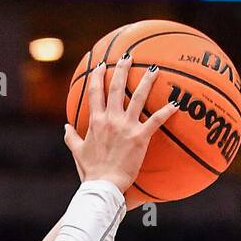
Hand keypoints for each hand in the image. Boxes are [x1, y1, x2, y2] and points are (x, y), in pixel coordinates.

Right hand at [64, 58, 177, 195]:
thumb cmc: (91, 171)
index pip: (95, 93)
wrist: (104, 185)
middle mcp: (111, 119)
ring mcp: (126, 126)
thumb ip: (71, 137)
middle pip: (116, 88)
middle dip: (122, 69)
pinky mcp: (140, 137)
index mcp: (95, 121)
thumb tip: (66, 127)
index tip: (101, 65)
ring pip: (137, 97)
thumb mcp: (77, 152)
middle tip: (128, 56)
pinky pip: (156, 121)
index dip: (97, 76)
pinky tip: (175, 104)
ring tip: (154, 69)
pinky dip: (166, 111)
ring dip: (146, 81)